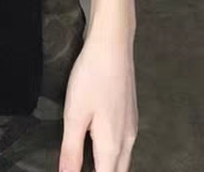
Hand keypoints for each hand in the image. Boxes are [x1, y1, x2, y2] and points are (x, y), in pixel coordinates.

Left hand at [57, 26, 137, 171]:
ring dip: (108, 167)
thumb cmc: (92, 76)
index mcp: (112, 146)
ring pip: (122, 161)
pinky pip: (124, 146)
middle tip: (81, 167)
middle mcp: (127, 141)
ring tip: (89, 162)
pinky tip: (99, 144)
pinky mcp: (130, 115)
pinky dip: (112, 154)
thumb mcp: (75, 115)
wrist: (113, 45)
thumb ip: (71, 151)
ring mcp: (131, 127)